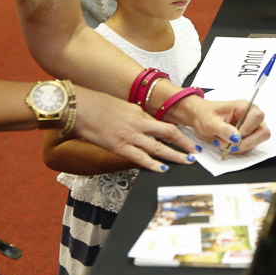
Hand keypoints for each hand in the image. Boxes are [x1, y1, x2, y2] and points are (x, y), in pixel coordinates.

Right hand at [69, 86, 196, 171]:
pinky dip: (153, 164)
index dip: (178, 132)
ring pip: (159, 147)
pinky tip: (163, 169)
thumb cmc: (97, 105)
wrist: (80, 107)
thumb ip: (135, 116)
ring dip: (175, 155)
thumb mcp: (122, 106)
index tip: (188, 138)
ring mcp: (130, 136)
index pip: (164, 123)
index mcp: (139, 112)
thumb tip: (145, 125)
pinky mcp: (119, 147)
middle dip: (184, 143)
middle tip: (195, 151)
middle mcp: (138, 123)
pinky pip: (140, 158)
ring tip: (186, 161)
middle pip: (169, 133)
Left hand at [174, 97, 270, 154]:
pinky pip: (247, 147)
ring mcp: (249, 128)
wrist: (198, 118)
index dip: (249, 128)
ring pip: (255, 142)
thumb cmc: (204, 114)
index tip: (237, 135)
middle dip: (247, 142)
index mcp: (243, 107)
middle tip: (231, 146)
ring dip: (239, 147)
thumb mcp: (210, 121)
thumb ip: (223, 129)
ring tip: (222, 143)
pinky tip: (224, 144)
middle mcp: (250, 117)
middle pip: (263, 132)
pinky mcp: (245, 137)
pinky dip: (236, 150)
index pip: (258, 116)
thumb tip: (236, 138)